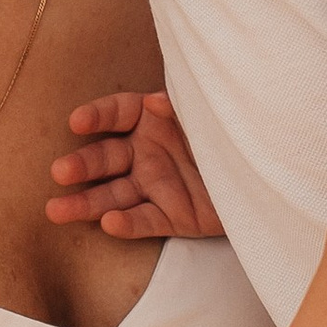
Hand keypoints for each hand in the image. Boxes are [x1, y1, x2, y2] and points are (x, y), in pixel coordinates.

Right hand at [47, 90, 226, 240]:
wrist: (271, 171)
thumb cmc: (235, 128)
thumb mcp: (210, 108)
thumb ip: (181, 103)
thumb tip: (154, 102)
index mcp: (153, 119)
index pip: (117, 113)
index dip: (97, 116)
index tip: (77, 122)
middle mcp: (148, 152)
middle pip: (106, 157)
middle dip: (81, 165)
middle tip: (59, 172)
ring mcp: (158, 186)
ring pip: (114, 195)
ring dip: (86, 203)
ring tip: (55, 211)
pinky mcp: (174, 216)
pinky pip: (146, 220)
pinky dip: (128, 223)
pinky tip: (108, 223)